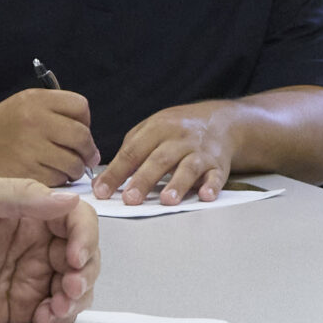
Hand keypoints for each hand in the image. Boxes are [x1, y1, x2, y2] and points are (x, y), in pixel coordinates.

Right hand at [0, 90, 99, 185]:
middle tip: (83, 157)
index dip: (85, 121)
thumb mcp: (29, 104)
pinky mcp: (25, 174)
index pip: (80, 106)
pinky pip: (57, 181)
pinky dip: (58, 182)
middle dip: (87, 150)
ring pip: (73, 163)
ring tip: (61, 167)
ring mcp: (29, 149)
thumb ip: (60, 112)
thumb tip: (90, 144)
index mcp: (36, 100)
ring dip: (74, 169)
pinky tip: (47, 175)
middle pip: (82, 137)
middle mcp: (33, 121)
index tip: (80, 131)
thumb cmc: (5, 126)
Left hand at [0, 176, 99, 322]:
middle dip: (86, 272)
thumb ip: (21, 195)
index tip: (76, 257)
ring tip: (58, 306)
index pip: (76, 219)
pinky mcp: (23, 307)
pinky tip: (45, 317)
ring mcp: (33, 276)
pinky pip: (56, 313)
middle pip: (85, 255)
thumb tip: (69, 199)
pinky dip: (60, 317)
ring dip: (77, 297)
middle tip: (70, 287)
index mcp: (31, 212)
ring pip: (77, 286)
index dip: (85, 237)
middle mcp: (38, 243)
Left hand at [93, 102, 236, 205]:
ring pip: (188, 167)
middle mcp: (179, 139)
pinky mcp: (218, 165)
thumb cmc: (178, 129)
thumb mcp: (152, 128)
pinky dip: (212, 185)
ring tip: (166, 200)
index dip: (115, 172)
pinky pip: (216, 175)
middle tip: (130, 199)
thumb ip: (131, 149)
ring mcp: (200, 152)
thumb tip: (107, 178)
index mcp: (157, 129)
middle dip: (143, 180)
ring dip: (178, 184)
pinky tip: (205, 195)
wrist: (221, 121)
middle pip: (159, 160)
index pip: (132, 152)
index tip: (101, 191)